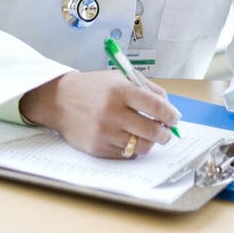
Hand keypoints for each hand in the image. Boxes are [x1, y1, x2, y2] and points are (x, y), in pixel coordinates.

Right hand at [19, 71, 181, 158]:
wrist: (58, 100)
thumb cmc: (93, 88)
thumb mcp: (118, 78)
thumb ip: (146, 90)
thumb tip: (169, 108)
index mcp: (120, 90)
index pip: (155, 105)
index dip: (170, 114)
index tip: (175, 119)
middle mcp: (112, 112)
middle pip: (152, 130)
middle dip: (165, 134)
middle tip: (166, 132)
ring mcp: (104, 132)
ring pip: (141, 146)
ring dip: (150, 143)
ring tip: (149, 136)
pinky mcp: (97, 148)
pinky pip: (126, 154)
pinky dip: (132, 149)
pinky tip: (129, 139)